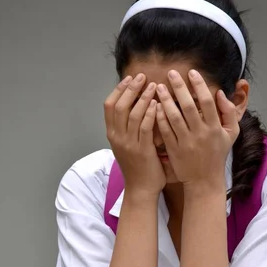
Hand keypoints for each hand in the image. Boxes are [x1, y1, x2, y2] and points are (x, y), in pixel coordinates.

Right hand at [104, 73, 165, 195]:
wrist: (141, 189)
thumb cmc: (138, 167)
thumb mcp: (127, 145)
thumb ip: (129, 127)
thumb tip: (136, 106)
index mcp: (112, 135)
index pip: (109, 106)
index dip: (119, 90)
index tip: (129, 78)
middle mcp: (117, 138)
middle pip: (119, 106)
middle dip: (130, 89)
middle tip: (141, 76)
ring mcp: (128, 144)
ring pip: (132, 114)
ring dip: (143, 97)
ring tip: (152, 85)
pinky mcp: (142, 150)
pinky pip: (145, 127)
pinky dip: (150, 113)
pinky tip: (157, 103)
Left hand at [155, 69, 239, 192]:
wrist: (205, 181)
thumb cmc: (217, 154)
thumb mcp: (231, 134)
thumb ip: (229, 112)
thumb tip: (220, 92)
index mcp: (215, 128)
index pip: (207, 102)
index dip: (199, 85)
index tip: (191, 72)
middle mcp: (201, 134)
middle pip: (188, 106)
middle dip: (179, 87)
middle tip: (171, 73)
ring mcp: (186, 142)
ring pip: (174, 118)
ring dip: (166, 101)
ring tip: (159, 87)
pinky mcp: (175, 150)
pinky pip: (165, 131)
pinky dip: (160, 118)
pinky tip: (154, 106)